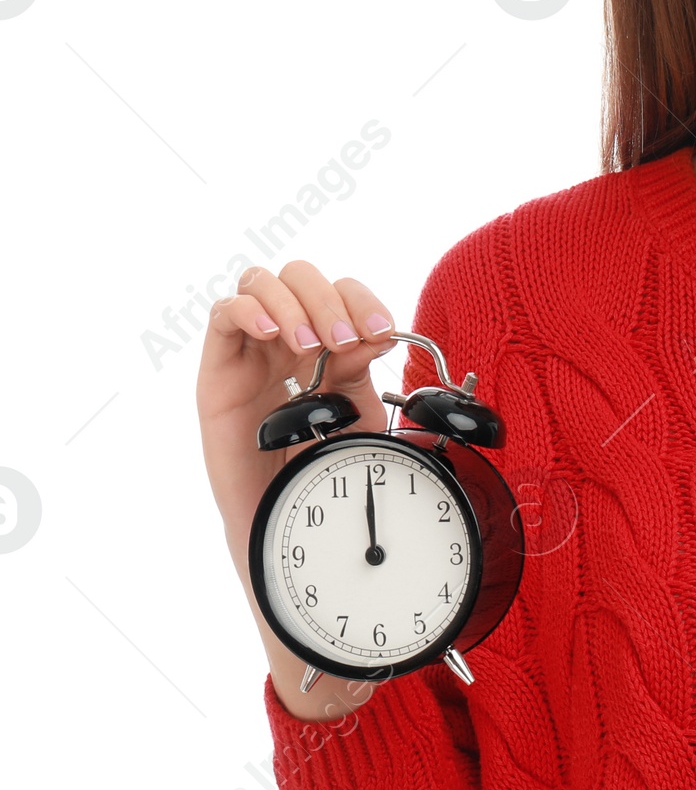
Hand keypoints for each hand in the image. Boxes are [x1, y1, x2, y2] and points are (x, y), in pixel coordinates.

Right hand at [196, 260, 398, 605]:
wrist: (288, 513)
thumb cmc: (322, 464)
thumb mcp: (355, 411)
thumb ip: (360, 368)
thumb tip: (376, 330)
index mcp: (326, 341)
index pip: (341, 291)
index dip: (363, 301)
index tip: (382, 331)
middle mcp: (287, 338)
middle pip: (300, 276)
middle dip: (328, 300)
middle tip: (345, 342)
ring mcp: (252, 350)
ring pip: (261, 284)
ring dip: (293, 304)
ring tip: (310, 344)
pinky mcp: (219, 369)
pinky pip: (223, 314)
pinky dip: (249, 311)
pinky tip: (272, 335)